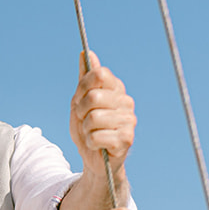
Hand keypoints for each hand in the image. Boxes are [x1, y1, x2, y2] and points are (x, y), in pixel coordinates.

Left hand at [69, 52, 135, 176]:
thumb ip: (84, 78)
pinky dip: (90, 142)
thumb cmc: (87, 126)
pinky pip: (97, 136)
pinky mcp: (127, 139)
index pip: (98, 74)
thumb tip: (86, 53)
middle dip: (81, 111)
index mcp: (116, 88)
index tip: (79, 99)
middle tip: (84, 120)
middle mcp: (126, 101)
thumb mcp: (80, 100)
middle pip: (94, 96)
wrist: (93, 156)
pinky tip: (96, 144)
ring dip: (85, 129)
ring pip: (94, 118)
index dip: (82, 87)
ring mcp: (129, 120)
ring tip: (91, 133)